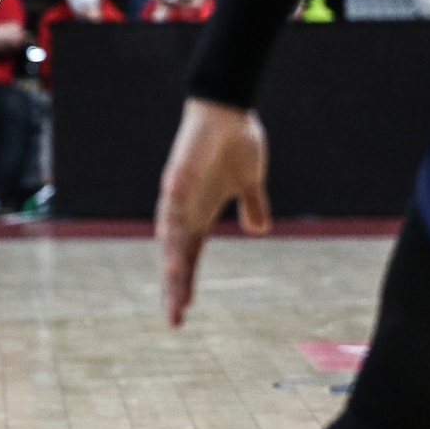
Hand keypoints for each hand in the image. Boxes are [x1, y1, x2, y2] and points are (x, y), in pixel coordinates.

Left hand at [156, 98, 271, 326]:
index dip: (184, 285)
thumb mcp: (249, 183)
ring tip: (174, 286)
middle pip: (175, 255)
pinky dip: (172, 218)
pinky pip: (174, 199)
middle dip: (174, 286)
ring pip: (170, 233)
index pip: (188, 258)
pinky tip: (172, 235)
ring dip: (172, 259)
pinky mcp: (178, 173)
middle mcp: (182, 209)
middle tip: (174, 319)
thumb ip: (251, 206)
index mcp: (198, 216)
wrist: (228, 109)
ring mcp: (177, 192)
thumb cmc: (236, 144)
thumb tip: (259, 229)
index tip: (181, 315)